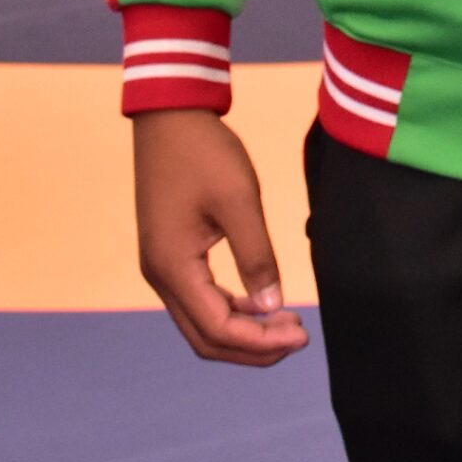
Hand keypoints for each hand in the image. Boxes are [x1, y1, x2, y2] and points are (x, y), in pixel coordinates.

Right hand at [133, 108, 310, 366]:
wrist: (170, 115)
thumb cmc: (204, 152)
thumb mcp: (239, 200)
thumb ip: (257, 256)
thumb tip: (272, 307)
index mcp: (172, 267)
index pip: (217, 329)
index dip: (261, 342)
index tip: (302, 335)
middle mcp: (160, 275)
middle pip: (206, 338)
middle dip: (253, 346)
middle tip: (299, 336)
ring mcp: (161, 265)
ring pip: (201, 321)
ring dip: (243, 330)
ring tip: (286, 323)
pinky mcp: (169, 252)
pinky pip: (199, 298)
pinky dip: (230, 308)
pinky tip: (261, 301)